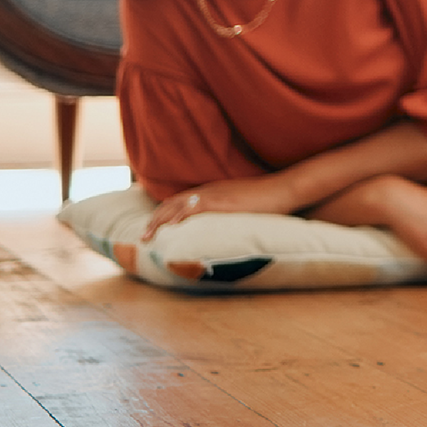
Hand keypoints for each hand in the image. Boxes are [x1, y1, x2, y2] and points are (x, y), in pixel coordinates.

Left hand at [145, 174, 293, 232]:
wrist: (282, 189)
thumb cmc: (268, 199)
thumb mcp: (241, 205)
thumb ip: (227, 212)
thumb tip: (220, 227)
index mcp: (211, 191)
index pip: (179, 201)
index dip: (163, 214)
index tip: (154, 226)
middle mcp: (207, 191)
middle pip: (172, 203)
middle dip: (155, 219)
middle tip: (143, 236)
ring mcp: (213, 195)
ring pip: (176, 206)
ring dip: (160, 222)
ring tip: (148, 236)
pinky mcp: (220, 202)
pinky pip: (193, 209)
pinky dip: (179, 218)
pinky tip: (170, 229)